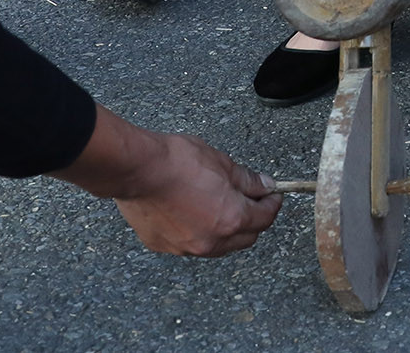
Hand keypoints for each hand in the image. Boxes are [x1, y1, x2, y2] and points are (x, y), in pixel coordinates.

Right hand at [53, 106, 280, 255]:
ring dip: (226, 229)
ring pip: (218, 245)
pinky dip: (197, 231)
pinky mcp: (164, 246)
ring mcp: (186, 248)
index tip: (272, 196)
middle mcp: (211, 241)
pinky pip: (190, 244)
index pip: (264, 219)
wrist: (136, 169)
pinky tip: (192, 212)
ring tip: (220, 205)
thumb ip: (247, 180)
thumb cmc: (177, 162)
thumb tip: (264, 186)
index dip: (272, 205)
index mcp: (231, 219)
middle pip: (245, 238)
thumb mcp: (222, 162)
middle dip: (253, 220)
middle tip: (251, 200)